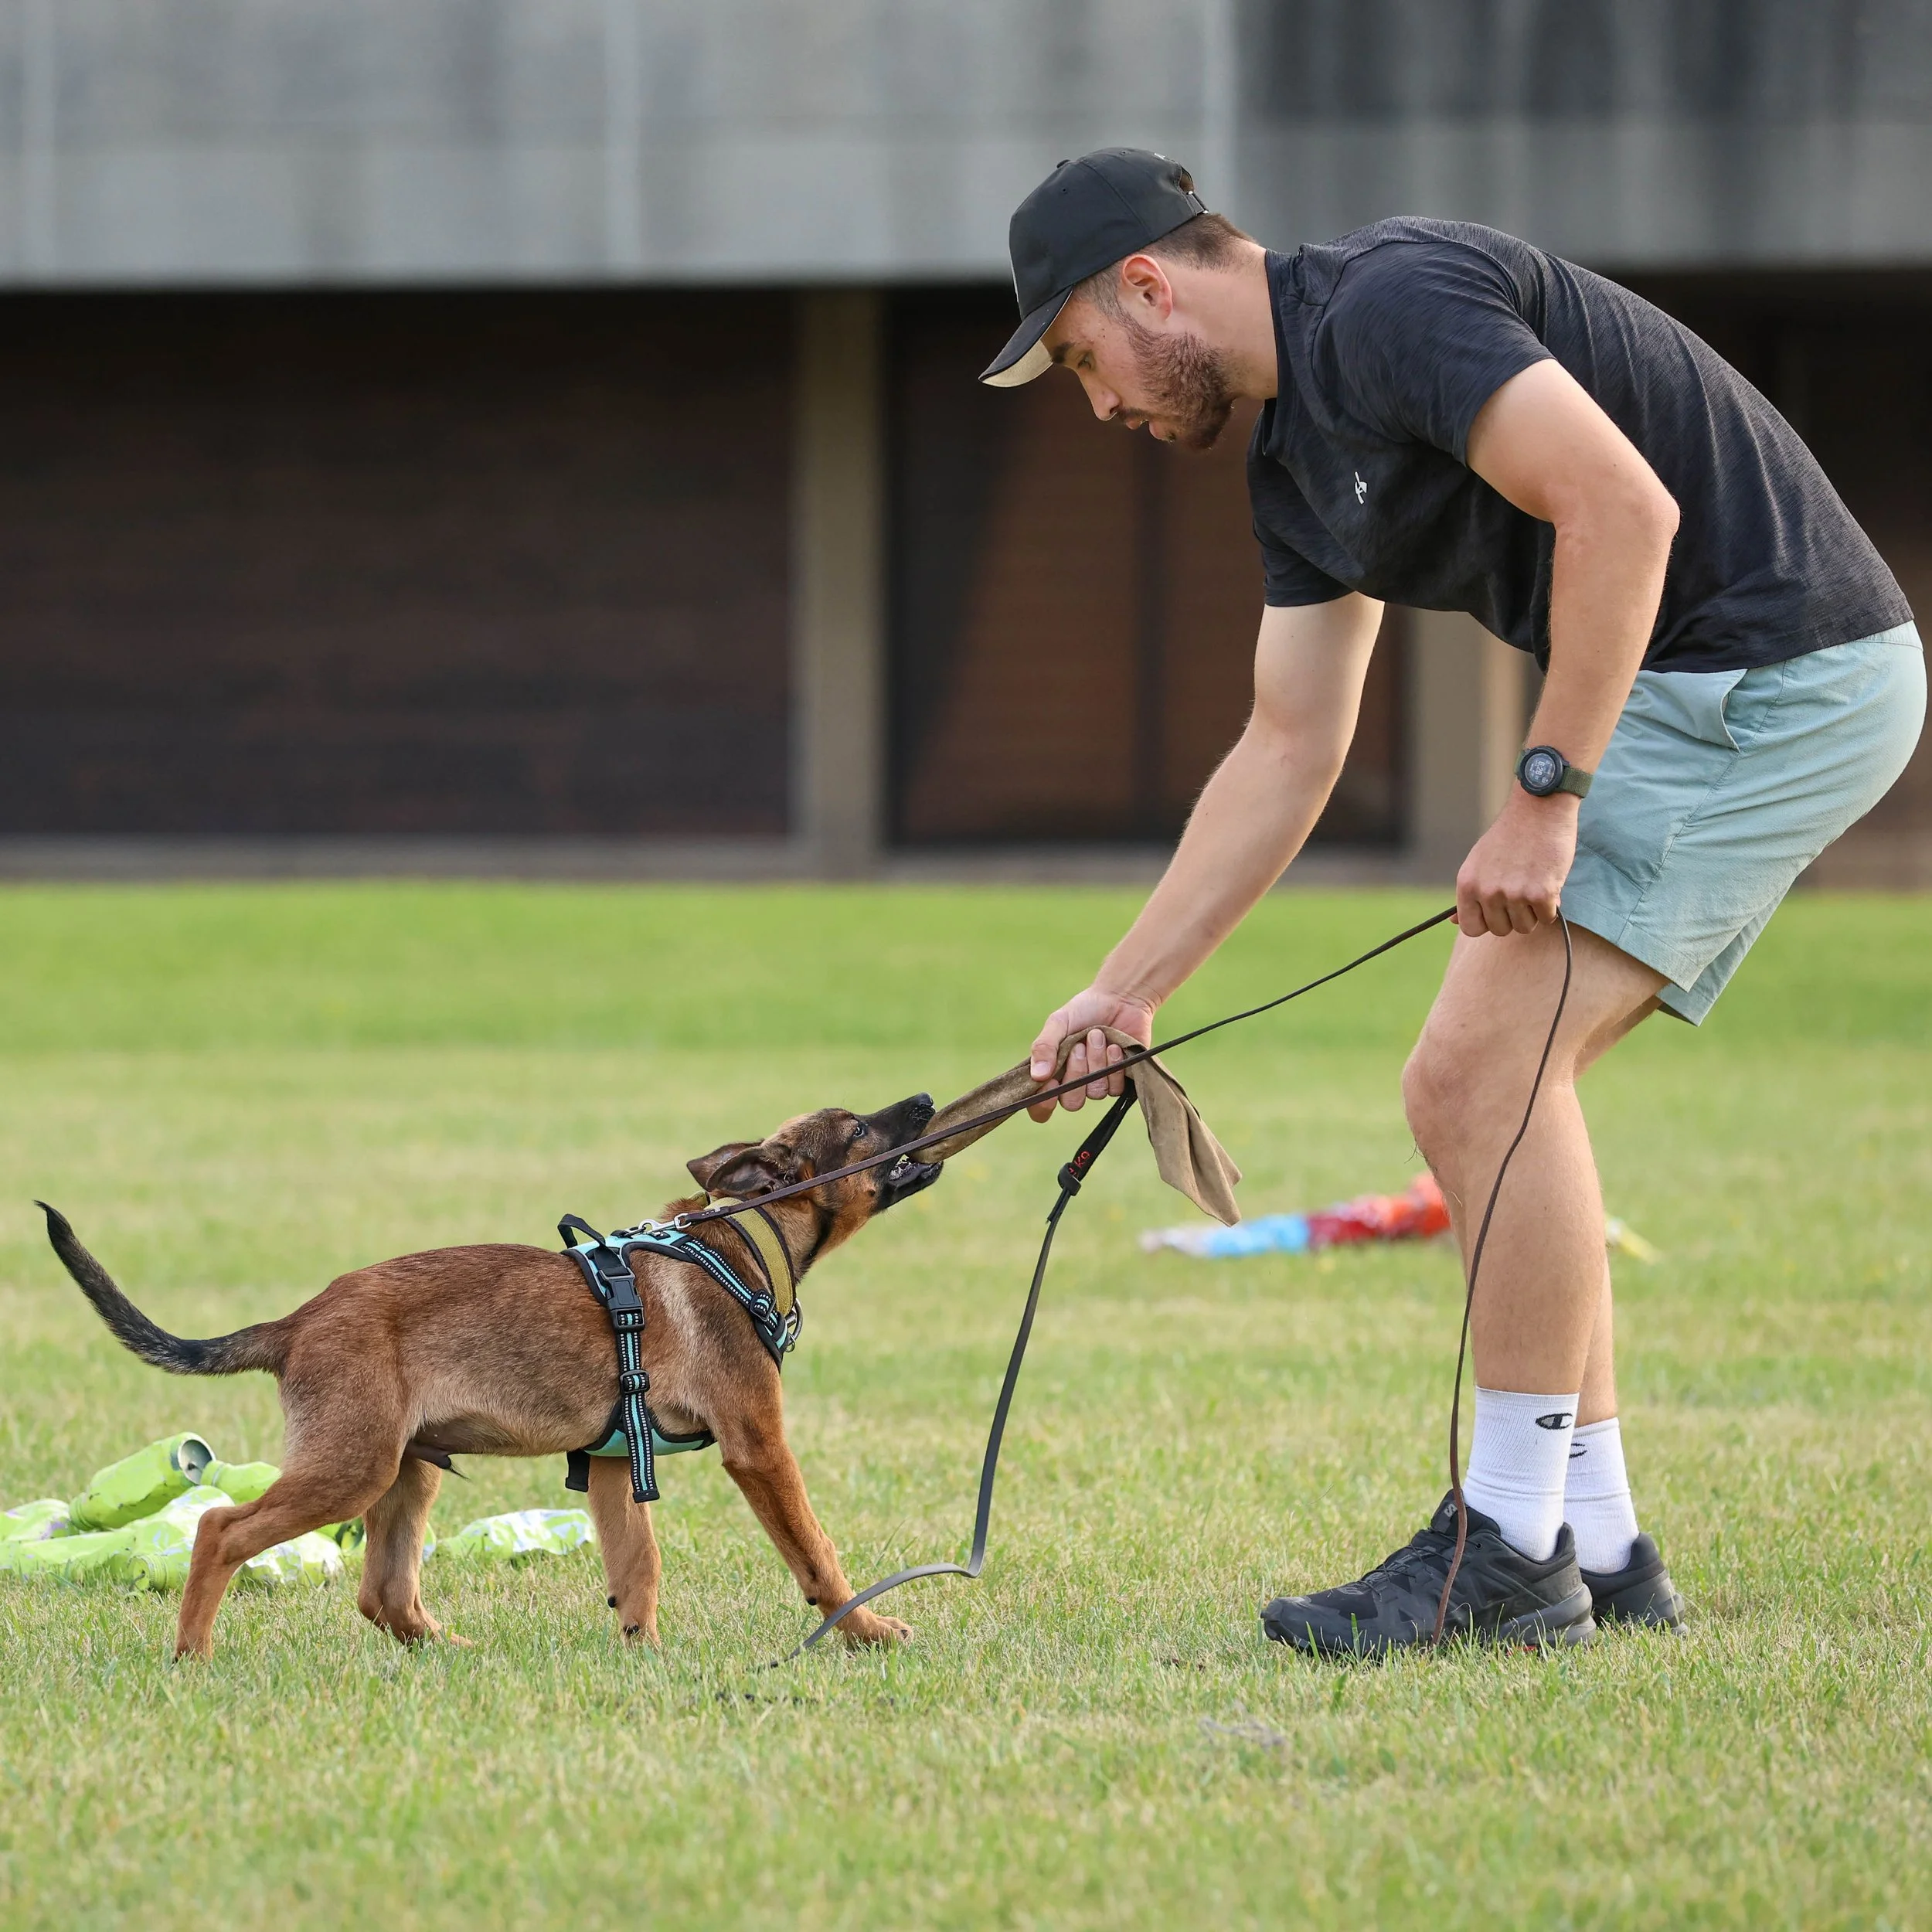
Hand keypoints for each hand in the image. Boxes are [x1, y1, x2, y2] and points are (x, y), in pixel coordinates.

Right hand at [1027, 987, 1157, 1119]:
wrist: (1121, 999)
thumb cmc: (1084, 1010)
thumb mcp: (1058, 1022)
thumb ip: (1044, 1047)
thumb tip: (1037, 1077)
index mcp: (1052, 1071)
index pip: (1040, 1105)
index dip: (1043, 1104)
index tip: (1050, 1083)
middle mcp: (1073, 1082)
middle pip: (1071, 1102)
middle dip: (1076, 1073)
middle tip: (1078, 1046)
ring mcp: (1096, 1083)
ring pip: (1095, 1092)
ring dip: (1096, 1062)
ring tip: (1098, 1036)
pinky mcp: (1119, 1080)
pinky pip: (1115, 1087)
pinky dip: (1114, 1065)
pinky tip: (1114, 1046)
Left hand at [1456, 790, 1577, 936]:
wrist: (1538, 809)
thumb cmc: (1510, 836)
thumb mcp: (1478, 861)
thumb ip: (1470, 893)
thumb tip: (1453, 922)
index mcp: (1467, 884)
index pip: (1470, 928)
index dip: (1487, 923)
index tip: (1498, 912)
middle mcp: (1487, 892)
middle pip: (1500, 930)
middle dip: (1513, 916)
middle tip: (1521, 892)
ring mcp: (1513, 894)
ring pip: (1525, 926)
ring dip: (1534, 912)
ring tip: (1534, 884)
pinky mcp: (1541, 893)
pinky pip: (1547, 917)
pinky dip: (1552, 905)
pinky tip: (1549, 882)